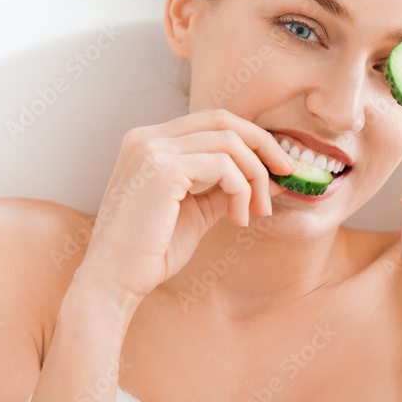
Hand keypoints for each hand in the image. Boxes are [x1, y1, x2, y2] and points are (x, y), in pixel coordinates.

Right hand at [76, 108, 295, 305]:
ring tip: (257, 211)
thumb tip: (272, 177)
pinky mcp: (162, 170)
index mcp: (149, 142)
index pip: (211, 122)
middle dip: (263, 144)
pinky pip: (223, 165)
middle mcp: (147, 137)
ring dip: (255, 175)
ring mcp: (151, 149)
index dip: (250, 138)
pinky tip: (238, 217)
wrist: (113, 281)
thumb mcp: (195, 212)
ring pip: (228, 141)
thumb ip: (226, 188)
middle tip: (288, 173)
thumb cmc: (149, 251)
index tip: (277, 166)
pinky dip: (242, 189)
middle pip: (223, 119)